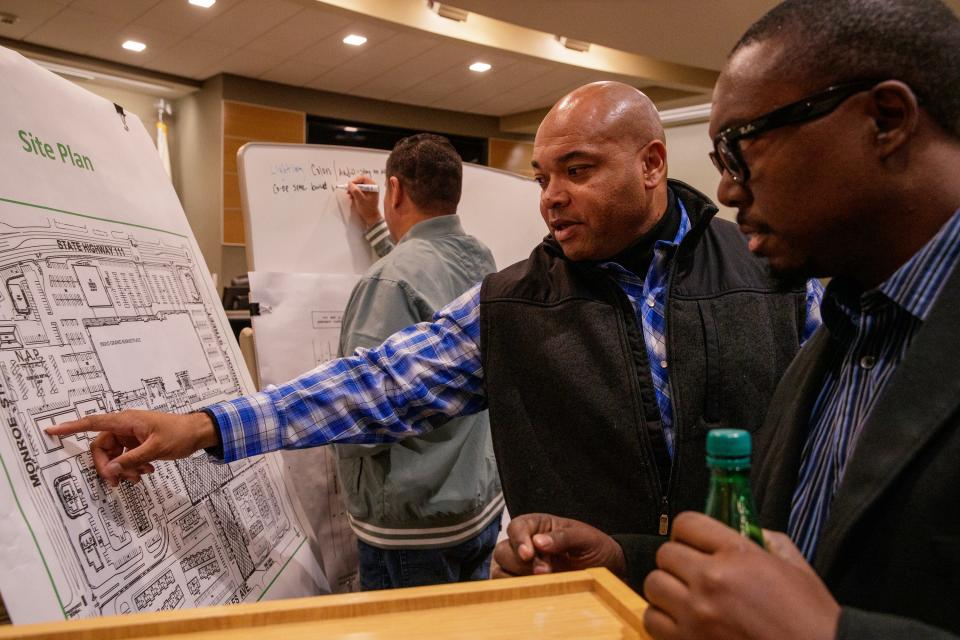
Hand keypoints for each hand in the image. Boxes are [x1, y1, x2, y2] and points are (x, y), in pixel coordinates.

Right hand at [45, 410, 218, 486]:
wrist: (199, 433)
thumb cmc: (179, 434)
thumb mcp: (155, 448)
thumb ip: (132, 460)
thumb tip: (110, 470)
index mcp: (126, 421)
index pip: (93, 422)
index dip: (71, 427)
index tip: (51, 431)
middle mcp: (126, 426)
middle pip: (102, 447)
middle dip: (108, 465)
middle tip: (116, 482)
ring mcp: (132, 435)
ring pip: (115, 455)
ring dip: (123, 469)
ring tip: (139, 478)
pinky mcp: (139, 443)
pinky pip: (127, 457)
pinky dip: (132, 467)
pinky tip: (146, 473)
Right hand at [347, 175, 381, 227]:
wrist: (371, 217)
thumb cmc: (367, 209)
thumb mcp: (360, 199)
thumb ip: (355, 191)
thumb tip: (350, 183)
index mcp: (373, 186)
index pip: (363, 178)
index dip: (355, 181)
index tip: (349, 185)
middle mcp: (372, 186)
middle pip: (360, 181)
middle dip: (353, 186)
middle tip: (348, 191)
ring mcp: (369, 190)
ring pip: (359, 186)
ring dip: (353, 189)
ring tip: (349, 195)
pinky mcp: (366, 194)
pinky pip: (359, 190)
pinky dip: (355, 192)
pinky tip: (352, 197)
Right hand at [492, 513, 626, 578]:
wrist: (608, 570)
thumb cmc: (595, 548)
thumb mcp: (585, 537)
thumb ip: (562, 537)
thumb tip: (538, 542)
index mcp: (538, 525)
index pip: (517, 527)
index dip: (518, 540)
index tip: (529, 554)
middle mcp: (526, 543)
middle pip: (503, 549)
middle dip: (521, 563)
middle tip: (545, 571)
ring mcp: (523, 565)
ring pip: (500, 568)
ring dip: (517, 577)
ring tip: (543, 581)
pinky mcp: (524, 583)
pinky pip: (506, 587)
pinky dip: (515, 590)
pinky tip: (535, 590)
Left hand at [643, 512, 839, 639]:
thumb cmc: (809, 618)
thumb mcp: (795, 566)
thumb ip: (766, 540)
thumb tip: (746, 529)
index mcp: (738, 555)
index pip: (687, 523)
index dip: (690, 531)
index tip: (695, 542)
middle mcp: (711, 581)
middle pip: (665, 553)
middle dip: (678, 560)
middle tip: (693, 571)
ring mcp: (696, 614)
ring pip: (653, 584)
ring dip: (667, 588)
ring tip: (686, 597)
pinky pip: (652, 619)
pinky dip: (662, 619)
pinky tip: (682, 621)